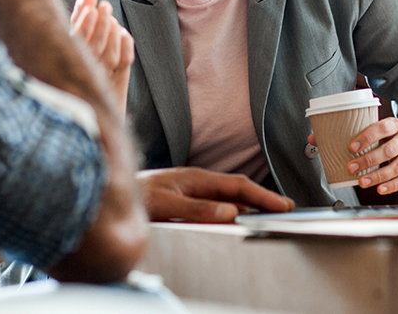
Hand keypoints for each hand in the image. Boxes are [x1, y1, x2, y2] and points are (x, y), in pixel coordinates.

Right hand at [71, 0, 134, 113]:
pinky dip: (125, 45)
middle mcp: (82, 77)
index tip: (89, 5)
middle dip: (99, 23)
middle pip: (92, 47)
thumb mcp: (72, 45)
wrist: (90, 118)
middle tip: (104, 6)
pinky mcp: (116, 84)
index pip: (73, 43)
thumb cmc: (77, 73)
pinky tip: (124, 33)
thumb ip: (79, 20)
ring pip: (108, 55)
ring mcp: (100, 81)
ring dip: (110, 32)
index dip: (82, 22)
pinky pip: (123, 63)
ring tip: (110, 16)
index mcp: (64, 68)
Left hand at [138, 167, 294, 222]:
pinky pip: (216, 205)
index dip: (262, 195)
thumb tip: (231, 212)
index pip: (238, 186)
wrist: (111, 190)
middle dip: (263, 198)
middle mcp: (197, 182)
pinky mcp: (186, 201)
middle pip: (237, 190)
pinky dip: (232, 211)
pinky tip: (239, 219)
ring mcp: (192, 191)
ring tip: (269, 215)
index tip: (283, 205)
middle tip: (285, 209)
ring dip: (249, 206)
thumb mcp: (166, 205)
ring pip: (228, 198)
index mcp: (196, 178)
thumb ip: (198, 208)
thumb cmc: (135, 196)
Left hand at [346, 117, 397, 194]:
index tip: (352, 147)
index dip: (367, 138)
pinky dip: (392, 185)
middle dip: (368, 160)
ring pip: (397, 167)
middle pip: (389, 150)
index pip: (382, 129)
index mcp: (396, 125)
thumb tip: (342, 145)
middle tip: (351, 168)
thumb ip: (370, 134)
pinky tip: (379, 189)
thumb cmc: (395, 135)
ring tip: (362, 181)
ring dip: (378, 176)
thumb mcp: (386, 128)